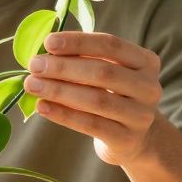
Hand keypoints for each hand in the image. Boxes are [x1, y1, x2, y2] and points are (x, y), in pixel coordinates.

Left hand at [22, 31, 163, 166]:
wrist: (133, 139)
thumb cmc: (112, 96)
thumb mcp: (106, 73)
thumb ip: (82, 60)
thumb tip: (44, 54)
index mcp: (145, 61)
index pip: (111, 45)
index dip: (78, 42)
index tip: (48, 42)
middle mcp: (149, 87)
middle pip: (103, 72)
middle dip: (64, 67)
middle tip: (34, 65)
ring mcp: (141, 116)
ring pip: (96, 100)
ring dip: (59, 90)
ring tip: (32, 85)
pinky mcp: (127, 139)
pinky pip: (91, 125)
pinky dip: (63, 115)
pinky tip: (42, 107)